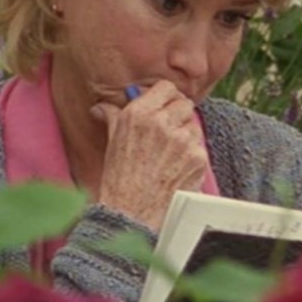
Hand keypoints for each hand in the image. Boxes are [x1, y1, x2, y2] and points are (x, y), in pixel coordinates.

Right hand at [93, 80, 207, 228]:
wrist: (132, 214)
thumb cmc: (119, 179)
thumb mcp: (112, 142)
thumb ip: (113, 117)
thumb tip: (101, 107)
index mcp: (139, 113)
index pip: (167, 87)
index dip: (167, 97)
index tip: (164, 106)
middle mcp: (163, 122)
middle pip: (185, 104)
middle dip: (179, 115)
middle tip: (170, 130)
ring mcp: (183, 140)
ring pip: (194, 125)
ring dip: (186, 135)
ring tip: (170, 154)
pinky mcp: (198, 158)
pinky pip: (200, 147)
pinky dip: (192, 155)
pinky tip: (176, 168)